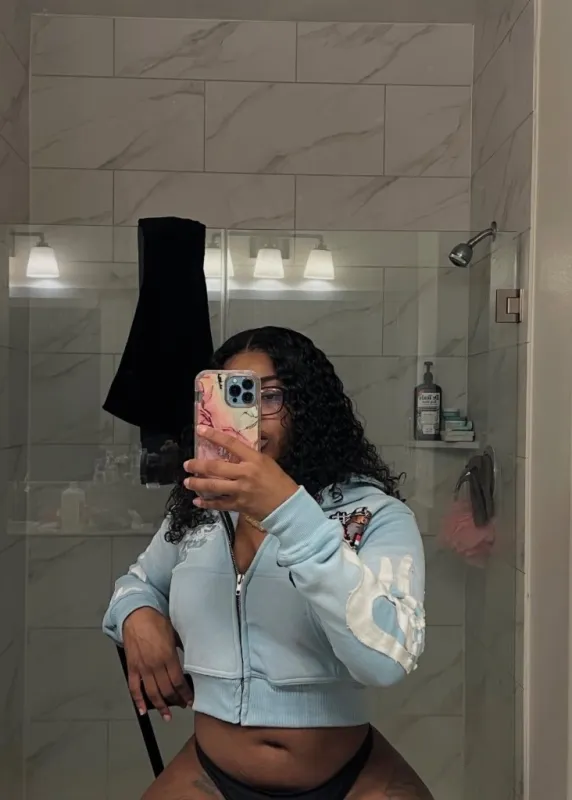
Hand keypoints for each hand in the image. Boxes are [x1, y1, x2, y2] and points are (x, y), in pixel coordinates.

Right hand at [123, 607, 192, 720]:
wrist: (136, 614)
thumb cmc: (155, 621)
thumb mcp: (174, 633)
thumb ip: (182, 648)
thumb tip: (192, 657)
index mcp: (167, 656)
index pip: (178, 681)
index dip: (185, 694)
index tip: (190, 700)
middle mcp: (154, 664)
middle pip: (166, 690)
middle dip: (175, 701)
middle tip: (182, 706)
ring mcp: (142, 667)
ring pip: (152, 693)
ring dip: (160, 707)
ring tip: (166, 716)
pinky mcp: (132, 667)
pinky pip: (134, 688)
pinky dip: (138, 701)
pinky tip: (143, 710)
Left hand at [184, 425, 298, 520]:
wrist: (287, 505)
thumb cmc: (279, 481)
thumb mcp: (266, 462)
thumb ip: (249, 457)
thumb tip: (231, 451)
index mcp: (254, 459)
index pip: (231, 444)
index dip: (214, 436)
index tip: (200, 430)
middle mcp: (245, 473)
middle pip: (216, 467)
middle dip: (198, 465)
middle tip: (187, 464)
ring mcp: (241, 490)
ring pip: (213, 486)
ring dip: (197, 484)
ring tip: (187, 482)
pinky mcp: (239, 505)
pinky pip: (219, 504)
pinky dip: (207, 503)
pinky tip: (197, 501)